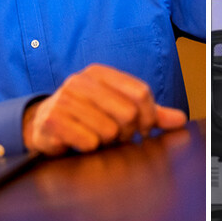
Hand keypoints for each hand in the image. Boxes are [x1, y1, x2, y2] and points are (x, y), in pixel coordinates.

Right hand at [21, 64, 186, 155]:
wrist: (42, 125)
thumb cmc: (84, 116)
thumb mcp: (116, 108)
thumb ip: (149, 113)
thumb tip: (179, 119)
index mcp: (99, 73)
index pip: (141, 92)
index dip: (148, 116)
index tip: (142, 128)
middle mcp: (80, 81)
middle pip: (128, 113)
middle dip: (126, 132)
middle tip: (116, 136)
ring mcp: (64, 99)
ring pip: (109, 130)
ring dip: (106, 142)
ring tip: (95, 137)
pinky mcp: (53, 120)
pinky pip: (89, 142)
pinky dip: (89, 147)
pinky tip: (80, 142)